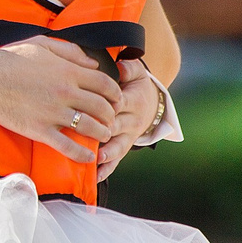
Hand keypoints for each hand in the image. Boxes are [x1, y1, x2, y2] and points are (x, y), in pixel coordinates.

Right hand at [0, 35, 124, 163]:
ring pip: (90, 127)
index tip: (116, 100)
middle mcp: (66, 92)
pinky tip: (88, 157)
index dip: (115, 94)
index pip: (105, 85)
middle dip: (111, 116)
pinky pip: (67, 146)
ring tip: (103, 136)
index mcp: (69, 72)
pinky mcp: (40, 129)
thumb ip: (71, 52)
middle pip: (102, 107)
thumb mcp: (44, 44)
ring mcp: (53, 112)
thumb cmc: (12, 58)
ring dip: (102, 134)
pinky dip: (81, 154)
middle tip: (111, 121)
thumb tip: (94, 62)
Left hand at [96, 64, 166, 180]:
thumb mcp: (136, 72)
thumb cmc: (136, 85)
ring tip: (96, 159)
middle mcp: (132, 121)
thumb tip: (121, 66)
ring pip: (118, 146)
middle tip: (89, 133)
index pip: (121, 103)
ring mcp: (128, 137)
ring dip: (107, 153)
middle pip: (117, 126)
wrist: (152, 103)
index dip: (110, 105)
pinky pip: (116, 161)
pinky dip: (107, 169)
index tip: (95, 106)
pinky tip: (96, 177)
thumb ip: (129, 68)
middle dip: (104, 130)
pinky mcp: (124, 147)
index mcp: (133, 101)